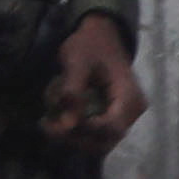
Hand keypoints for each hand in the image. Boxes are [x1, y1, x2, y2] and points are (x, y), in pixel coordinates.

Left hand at [41, 18, 145, 148]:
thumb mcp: (77, 62)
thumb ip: (73, 92)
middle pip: (104, 142)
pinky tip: (57, 120)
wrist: (100, 35)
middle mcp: (131, 112)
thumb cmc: (90, 45)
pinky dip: (74, 133)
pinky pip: (94, 136)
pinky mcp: (112, 118)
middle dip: (73, 138)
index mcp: (129, 97)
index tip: (57, 123)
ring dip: (71, 138)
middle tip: (47, 125)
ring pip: (98, 143)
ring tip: (49, 121)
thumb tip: (68, 124)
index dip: (84, 131)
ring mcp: (123, 117)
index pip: (111, 128)